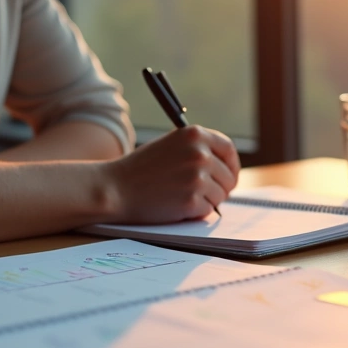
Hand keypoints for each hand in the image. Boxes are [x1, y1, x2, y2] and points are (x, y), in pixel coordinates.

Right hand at [98, 125, 240, 223]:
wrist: (115, 188)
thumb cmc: (140, 169)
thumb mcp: (171, 146)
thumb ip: (197, 150)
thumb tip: (224, 166)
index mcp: (195, 134)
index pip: (229, 149)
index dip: (231, 166)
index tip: (228, 176)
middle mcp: (200, 153)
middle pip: (228, 177)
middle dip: (220, 188)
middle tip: (202, 194)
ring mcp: (197, 177)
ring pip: (220, 196)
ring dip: (206, 201)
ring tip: (180, 196)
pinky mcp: (192, 200)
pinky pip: (207, 210)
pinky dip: (195, 212)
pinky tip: (175, 206)